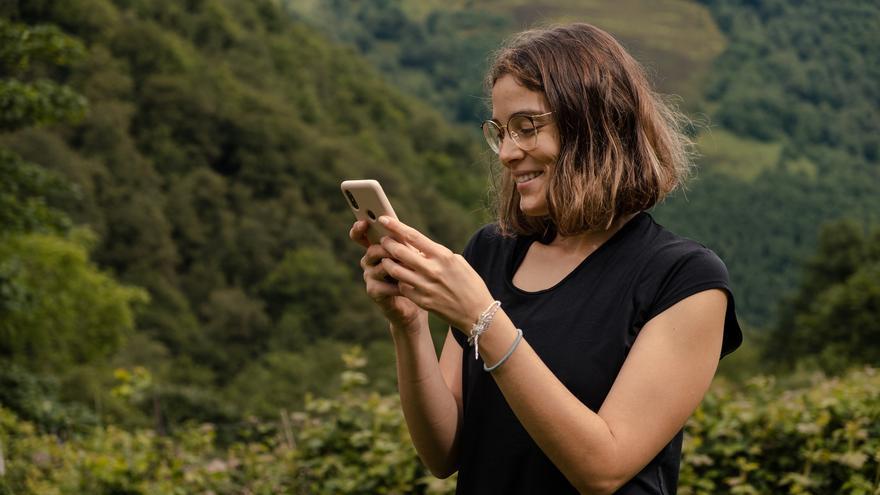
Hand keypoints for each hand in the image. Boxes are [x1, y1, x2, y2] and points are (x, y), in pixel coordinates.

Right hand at [350, 220, 425, 329]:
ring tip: (411, 268)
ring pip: (379, 267)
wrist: (415, 301)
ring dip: (397, 267)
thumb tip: (400, 228)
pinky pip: (383, 285)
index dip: (358, 229)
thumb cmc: (414, 273)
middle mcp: (368, 261)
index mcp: (375, 248)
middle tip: (400, 250)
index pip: (360, 236)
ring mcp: (369, 276)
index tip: (363, 222)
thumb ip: (403, 242)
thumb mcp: (411, 255)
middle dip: (388, 249)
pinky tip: (409, 286)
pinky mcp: (373, 291)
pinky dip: (398, 285)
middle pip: (372, 250)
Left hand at [376, 216, 494, 331]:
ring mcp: (426, 287)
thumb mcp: (458, 262)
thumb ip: (437, 254)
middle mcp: (432, 270)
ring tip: (386, 259)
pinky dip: (399, 281)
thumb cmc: (470, 284)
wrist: (477, 313)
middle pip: (400, 252)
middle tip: (383, 240)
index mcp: (443, 256)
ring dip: (388, 262)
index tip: (383, 219)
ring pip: (396, 271)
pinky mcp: (422, 301)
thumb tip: (419, 248)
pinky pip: (402, 287)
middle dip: (387, 244)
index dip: (395, 226)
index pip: (413, 236)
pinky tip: (400, 278)